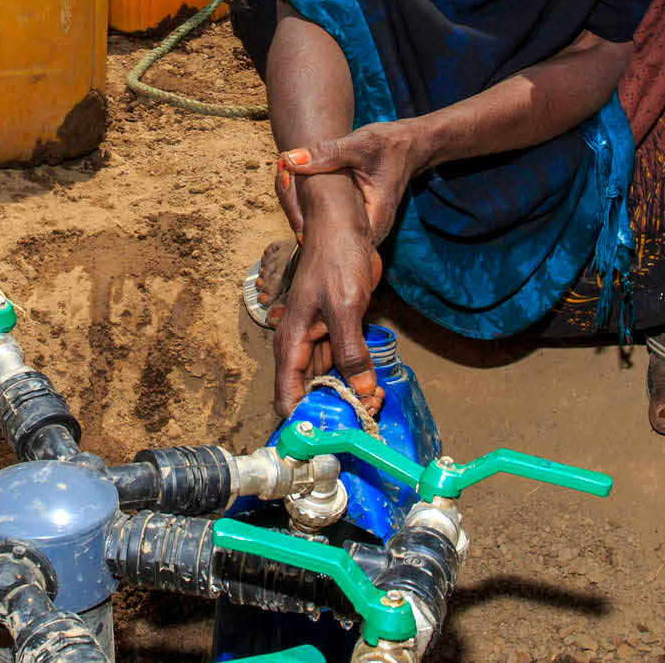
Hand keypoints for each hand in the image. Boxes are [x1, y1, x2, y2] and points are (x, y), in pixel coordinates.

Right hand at [272, 179, 386, 415]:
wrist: (346, 227)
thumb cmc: (335, 260)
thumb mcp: (344, 309)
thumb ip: (351, 352)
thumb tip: (361, 392)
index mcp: (292, 343)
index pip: (287, 398)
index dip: (304, 422)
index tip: (330, 436)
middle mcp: (302, 347)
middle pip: (311, 395)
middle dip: (335, 411)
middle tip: (367, 417)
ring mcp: (321, 341)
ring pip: (330, 382)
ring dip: (351, 396)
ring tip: (376, 403)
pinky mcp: (340, 333)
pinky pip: (346, 365)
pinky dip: (360, 379)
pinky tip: (377, 386)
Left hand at [277, 119, 431, 245]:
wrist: (409, 145)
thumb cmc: (388, 145)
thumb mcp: (359, 144)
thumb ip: (326, 153)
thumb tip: (290, 160)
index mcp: (376, 220)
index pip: (338, 243)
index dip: (311, 232)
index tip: (293, 217)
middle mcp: (373, 231)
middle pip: (332, 245)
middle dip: (306, 229)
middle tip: (288, 209)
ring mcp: (366, 228)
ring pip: (332, 237)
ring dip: (310, 222)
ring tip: (292, 205)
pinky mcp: (359, 221)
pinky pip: (335, 226)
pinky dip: (317, 216)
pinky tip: (303, 203)